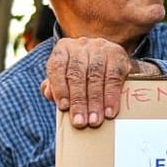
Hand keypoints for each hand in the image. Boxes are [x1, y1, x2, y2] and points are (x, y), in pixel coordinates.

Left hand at [40, 36, 158, 127]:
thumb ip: (55, 86)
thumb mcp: (66, 77)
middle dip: (78, 101)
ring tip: (95, 121)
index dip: (59, 88)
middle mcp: (81, 45)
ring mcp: (101, 47)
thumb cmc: (84, 73)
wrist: (112, 61)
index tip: (63, 107)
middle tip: (80, 122)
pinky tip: (110, 111)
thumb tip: (48, 94)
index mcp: (63, 49)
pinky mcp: (118, 54)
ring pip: (95, 76)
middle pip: (77, 74)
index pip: (57, 67)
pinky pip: (114, 77)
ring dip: (95, 102)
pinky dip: (112, 97)